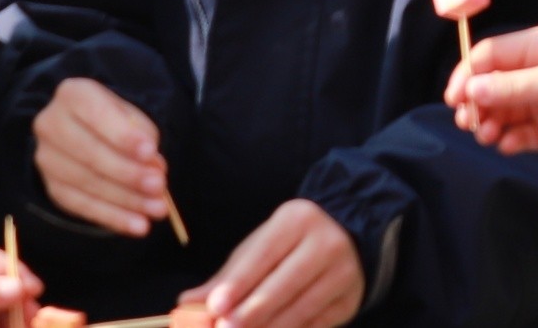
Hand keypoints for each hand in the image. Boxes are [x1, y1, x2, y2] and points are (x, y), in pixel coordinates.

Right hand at [33, 75, 171, 235]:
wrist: (85, 125)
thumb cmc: (116, 116)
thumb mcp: (132, 112)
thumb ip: (143, 134)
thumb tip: (152, 167)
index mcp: (73, 94)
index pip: (96, 114)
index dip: (123, 136)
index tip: (150, 153)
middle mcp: (51, 124)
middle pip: (89, 154)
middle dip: (128, 174)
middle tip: (159, 187)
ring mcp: (46, 158)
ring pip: (85, 183)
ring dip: (124, 200)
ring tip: (156, 210)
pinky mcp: (50, 186)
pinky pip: (80, 206)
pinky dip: (111, 217)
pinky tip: (137, 225)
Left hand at [196, 198, 364, 327]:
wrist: (347, 236)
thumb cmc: (289, 245)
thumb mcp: (259, 247)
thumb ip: (225, 277)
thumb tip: (187, 302)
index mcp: (298, 221)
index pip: (264, 255)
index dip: (239, 283)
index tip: (216, 307)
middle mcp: (327, 243)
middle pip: (284, 284)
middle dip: (251, 312)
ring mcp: (343, 272)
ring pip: (301, 309)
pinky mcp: (350, 299)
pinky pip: (317, 324)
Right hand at [448, 24, 537, 160]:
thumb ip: (513, 87)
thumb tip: (470, 88)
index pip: (490, 55)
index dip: (468, 74)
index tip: (455, 99)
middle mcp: (537, 72)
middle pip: (489, 85)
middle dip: (475, 102)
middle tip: (470, 121)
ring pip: (500, 112)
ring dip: (488, 123)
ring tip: (489, 134)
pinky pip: (518, 135)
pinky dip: (508, 140)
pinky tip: (510, 145)